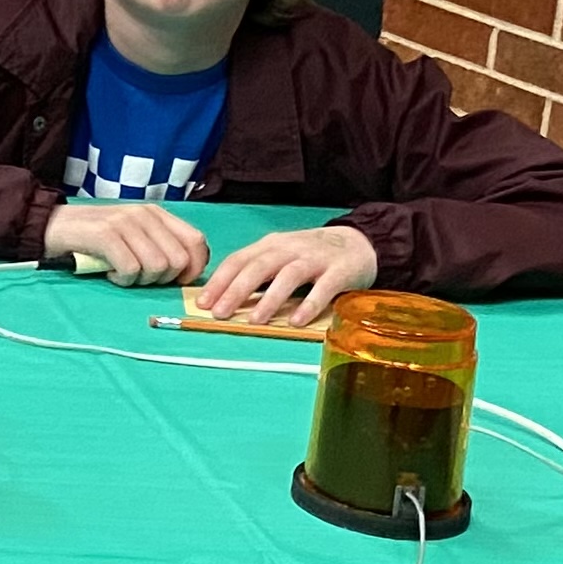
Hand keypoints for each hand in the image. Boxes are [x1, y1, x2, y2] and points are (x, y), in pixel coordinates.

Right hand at [43, 199, 209, 287]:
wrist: (51, 225)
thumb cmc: (94, 237)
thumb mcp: (132, 234)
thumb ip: (158, 244)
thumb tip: (185, 271)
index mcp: (156, 214)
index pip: (196, 242)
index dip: (194, 268)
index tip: (175, 281)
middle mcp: (145, 215)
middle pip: (178, 260)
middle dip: (162, 279)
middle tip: (139, 277)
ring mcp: (125, 222)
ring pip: (157, 266)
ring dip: (140, 280)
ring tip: (122, 274)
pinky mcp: (106, 234)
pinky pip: (131, 269)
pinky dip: (122, 279)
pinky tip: (110, 274)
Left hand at [196, 223, 379, 325]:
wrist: (360, 242)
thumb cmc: (311, 255)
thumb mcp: (280, 256)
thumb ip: (256, 273)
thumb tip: (222, 299)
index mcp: (271, 245)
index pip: (239, 260)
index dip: (219, 281)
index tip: (202, 303)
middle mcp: (290, 249)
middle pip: (259, 266)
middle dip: (236, 290)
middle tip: (220, 313)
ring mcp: (316, 258)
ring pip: (288, 275)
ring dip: (269, 299)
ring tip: (254, 321)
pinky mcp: (340, 271)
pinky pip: (323, 288)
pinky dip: (309, 305)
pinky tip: (296, 321)